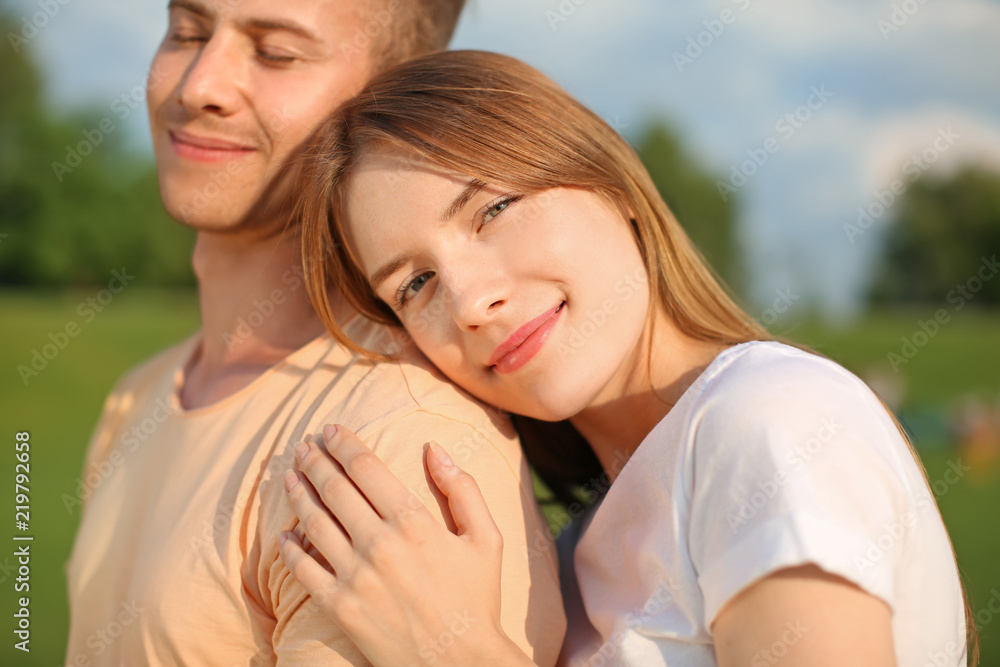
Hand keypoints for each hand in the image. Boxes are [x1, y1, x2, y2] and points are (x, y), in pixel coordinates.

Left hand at [279, 424, 534, 666]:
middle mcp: (379, 543)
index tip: (331, 430)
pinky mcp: (340, 607)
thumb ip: (463, 488)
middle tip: (305, 445)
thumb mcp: (487, 538)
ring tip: (290, 476)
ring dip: (298, 494)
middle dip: (316, 461)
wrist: (461, 662)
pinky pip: (304, 570)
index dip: (344, 444)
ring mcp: (356, 576)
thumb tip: (434, 448)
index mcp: (414, 521)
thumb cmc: (478, 598)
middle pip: (335, 488)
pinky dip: (289, 548)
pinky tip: (284, 534)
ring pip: (314, 523)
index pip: (366, 468)